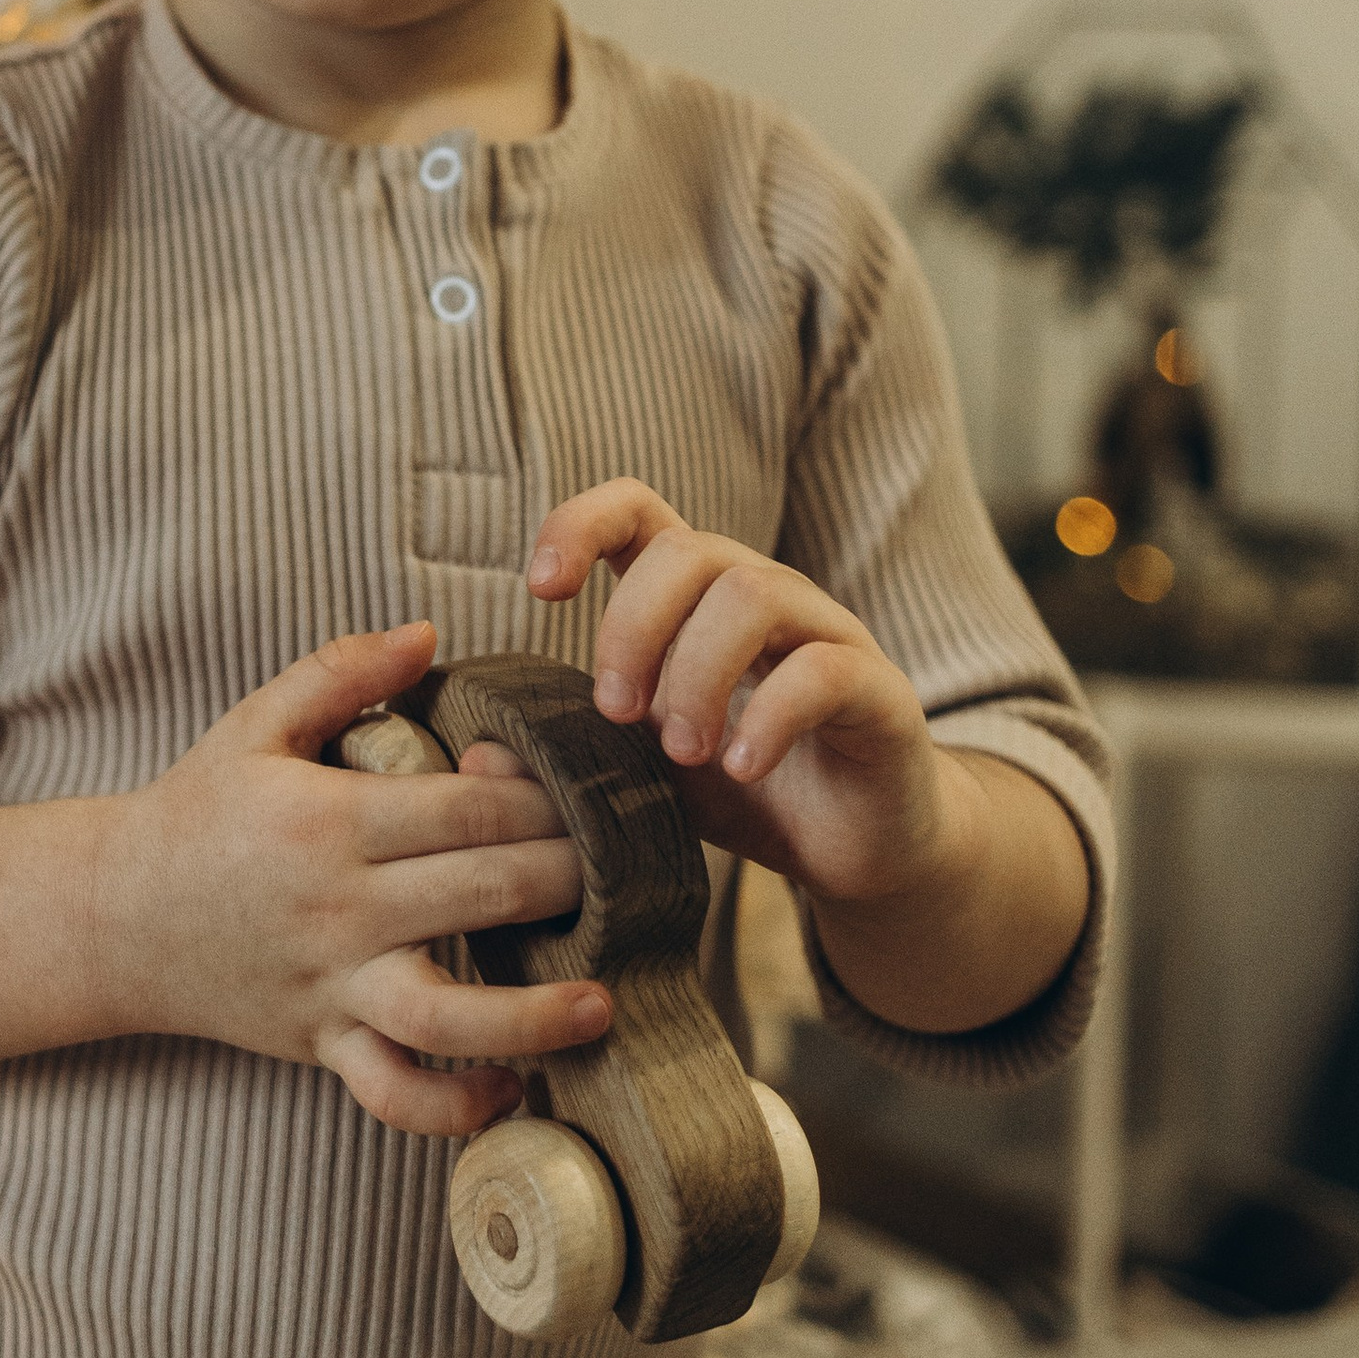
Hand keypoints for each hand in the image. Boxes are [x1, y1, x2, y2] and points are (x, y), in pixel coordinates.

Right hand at [105, 621, 612, 1135]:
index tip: (587, 792)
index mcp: (330, 820)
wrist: (111, 915)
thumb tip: (430, 633)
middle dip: (570, 881)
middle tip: (630, 872)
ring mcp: (332, 984)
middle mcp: (339, 907)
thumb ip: (341, 672)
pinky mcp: (321, 1043)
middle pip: (483, 893)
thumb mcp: (256, 724)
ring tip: (603, 1003)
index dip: (540, 798)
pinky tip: (510, 1090)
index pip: (466, 809)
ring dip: (535, 1014)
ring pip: (449, 1014)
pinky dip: (452, 1105)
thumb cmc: (196, 811)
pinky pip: (393, 1091)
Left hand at [523, 482, 968, 910]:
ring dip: (696, 674)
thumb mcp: (642, 770)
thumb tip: (478, 753)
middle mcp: (765, 595)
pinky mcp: (879, 693)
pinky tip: (740, 769)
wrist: (859, 848)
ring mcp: (827, 636)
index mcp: (697, 597)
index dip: (580, 523)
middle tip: (617, 713)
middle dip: (634, 627)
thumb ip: (571, 753)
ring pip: (751, 593)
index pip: (638, 509)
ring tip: (681, 751)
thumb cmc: (744, 792)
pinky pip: (824, 670)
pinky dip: (767, 718)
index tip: (541, 589)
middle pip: (690, 550)